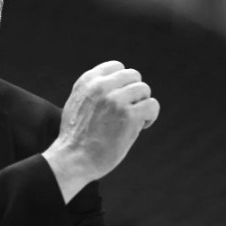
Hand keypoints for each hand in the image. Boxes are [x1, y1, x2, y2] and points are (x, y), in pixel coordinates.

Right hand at [43, 61, 159, 201]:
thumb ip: (93, 90)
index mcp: (88, 81)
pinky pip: (152, 105)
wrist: (73, 158)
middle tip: (129, 110)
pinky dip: (150, 116)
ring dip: (142, 104)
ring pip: (144, 89)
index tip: (121, 97)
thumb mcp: (76, 102)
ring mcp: (116, 100)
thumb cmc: (75, 137)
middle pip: (133, 76)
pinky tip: (141, 127)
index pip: (116, 66)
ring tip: (134, 120)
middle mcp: (102, 86)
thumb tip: (115, 84)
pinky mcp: (129, 116)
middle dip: (134, 93)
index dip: (123, 82)